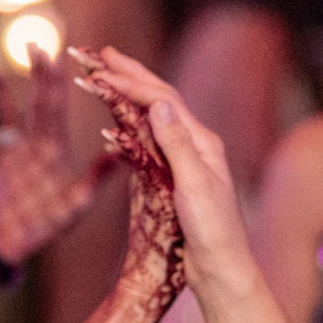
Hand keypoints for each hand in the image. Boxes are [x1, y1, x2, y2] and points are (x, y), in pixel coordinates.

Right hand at [0, 49, 99, 262]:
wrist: (16, 251)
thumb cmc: (48, 230)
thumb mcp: (75, 206)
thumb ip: (94, 180)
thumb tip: (120, 155)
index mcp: (54, 151)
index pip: (55, 108)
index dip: (55, 81)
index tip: (59, 53)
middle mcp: (35, 148)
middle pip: (35, 104)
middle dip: (35, 74)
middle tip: (34, 43)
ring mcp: (13, 156)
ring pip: (6, 116)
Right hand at [73, 48, 188, 313]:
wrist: (220, 268)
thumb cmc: (213, 231)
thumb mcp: (193, 186)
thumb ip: (176, 144)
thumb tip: (160, 103)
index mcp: (202, 142)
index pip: (163, 100)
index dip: (131, 82)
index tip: (101, 68)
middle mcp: (195, 145)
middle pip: (160, 99)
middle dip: (131, 74)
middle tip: (101, 53)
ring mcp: (185, 161)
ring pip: (153, 118)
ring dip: (129, 94)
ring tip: (106, 75)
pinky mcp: (174, 179)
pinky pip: (148, 144)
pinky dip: (128, 128)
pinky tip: (114, 126)